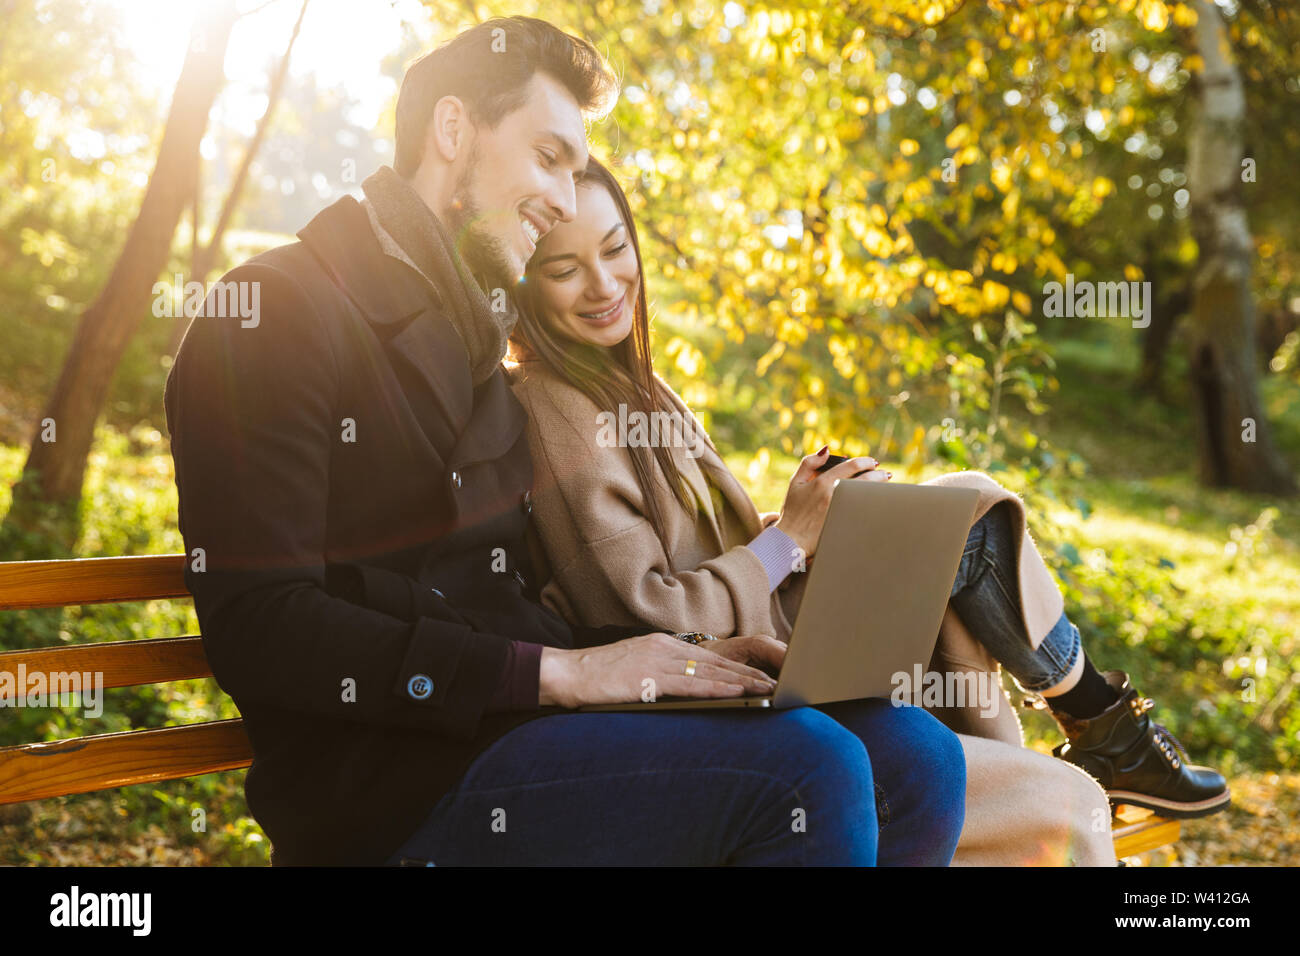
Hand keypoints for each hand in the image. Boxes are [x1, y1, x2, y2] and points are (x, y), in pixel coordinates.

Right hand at [539, 634, 777, 707]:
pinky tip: (735, 692)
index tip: (757, 673)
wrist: (569, 672)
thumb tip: (681, 682)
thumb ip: (659, 669)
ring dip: (741, 681)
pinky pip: (691, 684)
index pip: (707, 654)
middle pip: (715, 660)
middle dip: (747, 671)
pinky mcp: (650, 678)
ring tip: (764, 689)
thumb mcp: (634, 664)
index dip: (735, 664)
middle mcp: (664, 648)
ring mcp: (658, 661)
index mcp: (661, 644)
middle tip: (773, 681)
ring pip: (710, 671)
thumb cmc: (597, 673)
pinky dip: (717, 688)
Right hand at [773, 447, 886, 557]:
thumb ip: (809, 463)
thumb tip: (827, 450)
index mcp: (822, 482)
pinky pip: (865, 511)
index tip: (872, 462)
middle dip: (878, 474)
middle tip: (884, 473)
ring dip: (880, 487)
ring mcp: (841, 510)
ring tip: (885, 484)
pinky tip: (878, 502)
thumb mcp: (795, 482)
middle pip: (865, 479)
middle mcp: (833, 494)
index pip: (851, 466)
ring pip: (868, 495)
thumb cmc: (792, 511)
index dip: (865, 461)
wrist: (790, 539)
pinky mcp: (845, 524)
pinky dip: (874, 504)